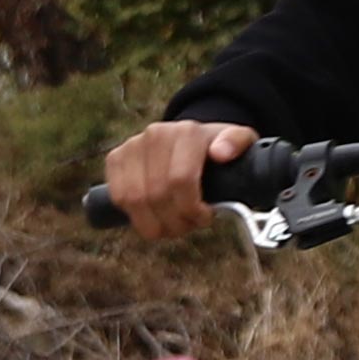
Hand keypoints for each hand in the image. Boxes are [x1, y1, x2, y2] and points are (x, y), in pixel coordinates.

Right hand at [103, 118, 254, 238]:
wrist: (193, 139)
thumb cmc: (221, 148)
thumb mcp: (242, 142)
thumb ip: (238, 143)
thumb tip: (221, 153)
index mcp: (187, 132)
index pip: (180, 180)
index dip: (191, 208)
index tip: (205, 217)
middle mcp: (156, 135)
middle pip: (157, 194)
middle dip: (175, 221)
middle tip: (189, 226)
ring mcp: (132, 145)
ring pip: (134, 200)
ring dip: (154, 224)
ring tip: (173, 226)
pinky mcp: (116, 158)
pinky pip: (119, 197)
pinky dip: (137, 217)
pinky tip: (154, 219)